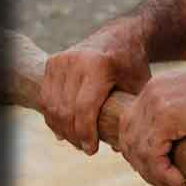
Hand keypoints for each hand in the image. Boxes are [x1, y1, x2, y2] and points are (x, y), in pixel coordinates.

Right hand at [39, 18, 150, 154]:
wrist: (120, 36)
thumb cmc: (132, 66)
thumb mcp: (139, 88)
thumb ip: (130, 115)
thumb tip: (119, 148)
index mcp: (99, 65)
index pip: (84, 108)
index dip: (86, 133)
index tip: (92, 150)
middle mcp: (76, 60)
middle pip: (66, 109)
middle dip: (74, 135)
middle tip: (85, 149)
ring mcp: (61, 60)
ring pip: (52, 105)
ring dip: (62, 128)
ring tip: (76, 141)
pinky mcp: (52, 63)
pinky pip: (46, 97)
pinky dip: (52, 116)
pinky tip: (63, 129)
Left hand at [118, 69, 185, 185]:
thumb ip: (174, 123)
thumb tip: (162, 152)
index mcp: (155, 88)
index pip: (129, 125)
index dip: (136, 152)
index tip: (153, 171)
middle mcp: (150, 92)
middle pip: (128, 138)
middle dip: (142, 167)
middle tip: (163, 185)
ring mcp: (156, 102)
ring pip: (139, 150)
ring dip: (153, 175)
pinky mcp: (167, 116)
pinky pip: (153, 154)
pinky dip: (163, 174)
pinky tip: (180, 185)